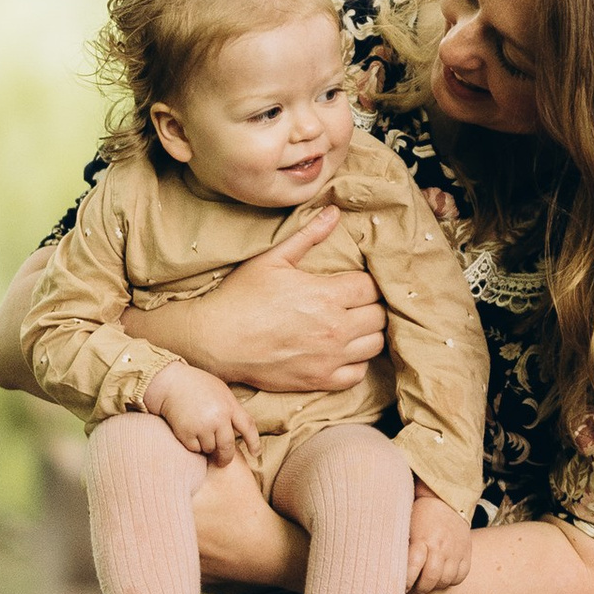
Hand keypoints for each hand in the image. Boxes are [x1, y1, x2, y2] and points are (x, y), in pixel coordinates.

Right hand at [125, 214, 386, 398]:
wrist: (214, 340)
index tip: (355, 282)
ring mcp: (329, 357)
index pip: (372, 287)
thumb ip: (308, 235)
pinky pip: (357, 373)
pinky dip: (357, 362)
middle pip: (379, 315)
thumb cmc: (240, 297)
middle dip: (372, 305)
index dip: (366, 282)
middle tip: (356, 302)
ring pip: (375, 344)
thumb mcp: (272, 259)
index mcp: (326, 294)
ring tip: (353, 324)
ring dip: (369, 332)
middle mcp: (334, 328)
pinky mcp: (319, 380)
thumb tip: (334, 212)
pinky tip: (343, 350)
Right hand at [146, 363, 257, 464]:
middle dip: (226, 457)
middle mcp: (218, 417)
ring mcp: (203, 426)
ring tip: (199, 431)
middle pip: (228, 447)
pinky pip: (194, 448)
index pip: (248, 427)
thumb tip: (239, 429)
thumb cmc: (197, 385)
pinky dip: (193, 445)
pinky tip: (188, 431)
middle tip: (223, 461)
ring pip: (210, 449)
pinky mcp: (187, 433)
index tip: (256, 454)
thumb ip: (231, 409)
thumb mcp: (221, 391)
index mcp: (229, 405)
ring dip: (206, 446)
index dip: (254, 442)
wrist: (170, 383)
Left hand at [404, 490, 474, 593]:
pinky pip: (461, 576)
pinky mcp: (466, 552)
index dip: (406, 581)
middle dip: (421, 587)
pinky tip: (443, 575)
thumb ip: (402, 547)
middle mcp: (441, 546)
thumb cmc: (421, 516)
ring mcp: (455, 550)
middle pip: (431, 577)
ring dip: (435, 585)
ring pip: (446, 580)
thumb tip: (389, 569)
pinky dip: (451, 580)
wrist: (446, 502)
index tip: (402, 586)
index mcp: (423, 538)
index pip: (413, 567)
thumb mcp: (407, 527)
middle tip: (416, 586)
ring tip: (428, 581)